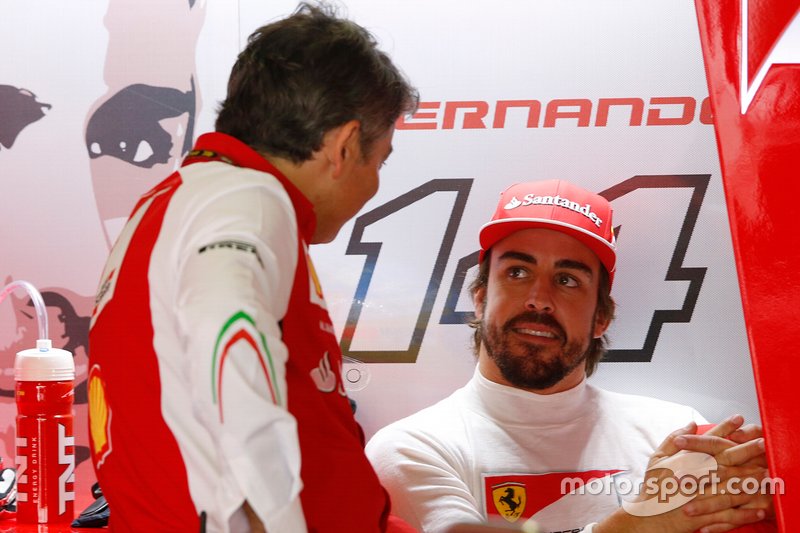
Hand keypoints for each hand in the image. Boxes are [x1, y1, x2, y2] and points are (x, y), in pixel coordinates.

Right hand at [595, 418, 767, 532]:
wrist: (648, 518)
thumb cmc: (654, 487)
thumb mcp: (657, 459)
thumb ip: (673, 439)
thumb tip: (691, 423)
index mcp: (682, 462)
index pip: (707, 441)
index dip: (724, 429)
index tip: (739, 418)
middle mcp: (692, 478)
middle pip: (723, 462)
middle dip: (744, 451)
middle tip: (762, 443)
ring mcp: (699, 498)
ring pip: (729, 487)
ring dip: (749, 481)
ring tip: (766, 474)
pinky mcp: (704, 517)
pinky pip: (727, 516)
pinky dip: (744, 513)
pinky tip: (759, 509)